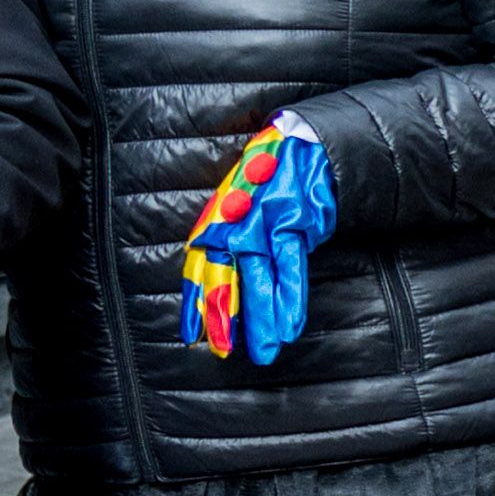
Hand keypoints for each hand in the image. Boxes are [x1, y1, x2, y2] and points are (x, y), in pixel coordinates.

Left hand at [179, 109, 335, 365]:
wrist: (302, 144)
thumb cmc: (268, 175)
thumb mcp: (240, 201)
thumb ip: (232, 235)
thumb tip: (227, 274)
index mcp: (216, 221)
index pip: (199, 268)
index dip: (196, 303)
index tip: (192, 335)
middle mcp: (232, 224)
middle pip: (225, 279)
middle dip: (226, 319)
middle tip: (224, 352)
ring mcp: (262, 224)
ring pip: (259, 280)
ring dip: (263, 318)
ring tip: (266, 350)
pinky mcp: (291, 223)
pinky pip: (290, 267)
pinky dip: (291, 297)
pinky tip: (291, 324)